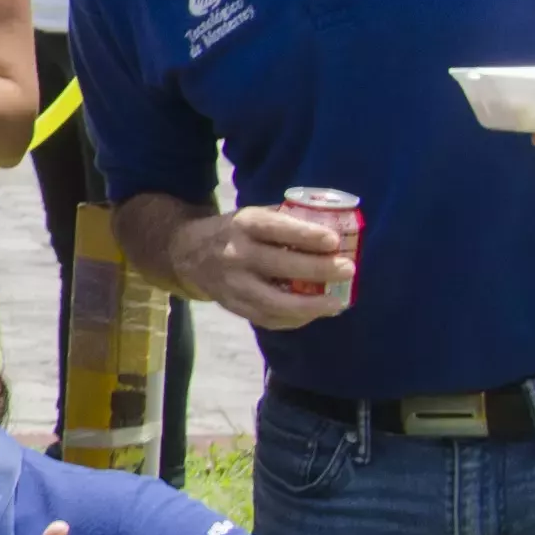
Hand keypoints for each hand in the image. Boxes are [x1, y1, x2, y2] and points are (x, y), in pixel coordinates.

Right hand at [169, 203, 356, 326]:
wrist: (187, 253)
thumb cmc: (234, 231)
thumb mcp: (253, 215)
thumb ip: (286, 223)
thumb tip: (334, 231)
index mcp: (243, 225)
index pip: (277, 229)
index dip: (307, 235)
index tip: (334, 240)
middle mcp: (236, 255)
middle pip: (281, 266)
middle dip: (319, 269)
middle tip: (348, 270)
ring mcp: (233, 285)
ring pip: (274, 302)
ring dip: (311, 305)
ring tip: (338, 303)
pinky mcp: (233, 306)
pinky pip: (267, 319)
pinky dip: (295, 319)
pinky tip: (315, 313)